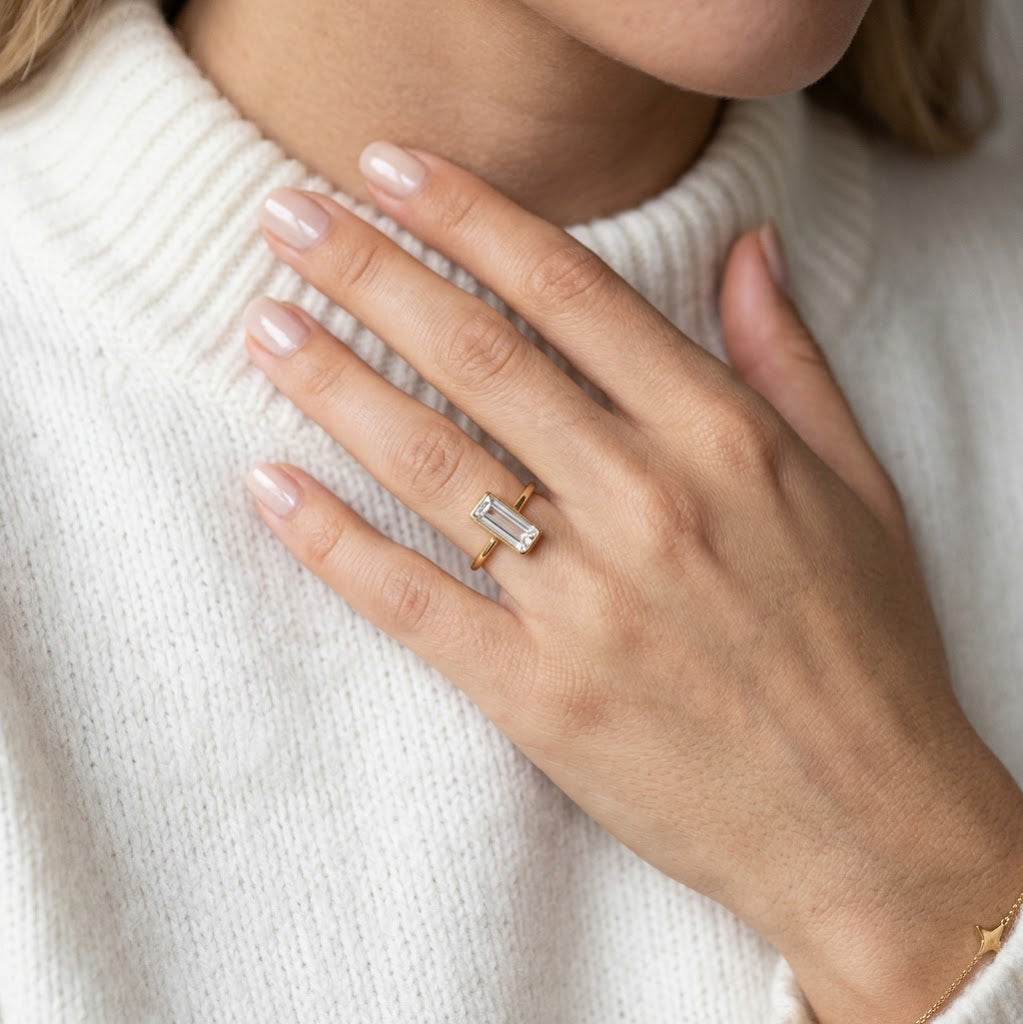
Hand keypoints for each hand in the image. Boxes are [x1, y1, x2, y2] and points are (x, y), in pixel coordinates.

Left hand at [242, 142, 1022, 1022]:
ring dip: (335, 386)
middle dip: (369, 272)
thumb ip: (788, 358)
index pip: (568, 292)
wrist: (866, 825)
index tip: (390, 170)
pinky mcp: (539, 695)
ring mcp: (585, 604)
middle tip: (285, 218)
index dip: (468, 217)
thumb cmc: (866, 652)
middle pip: (477, 358)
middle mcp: (647, 503)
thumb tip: (747, 246)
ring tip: (265, 326)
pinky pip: (415, 602)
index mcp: (723, 439)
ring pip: (432, 465)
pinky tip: (271, 487)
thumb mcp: (860, 487)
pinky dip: (334, 545)